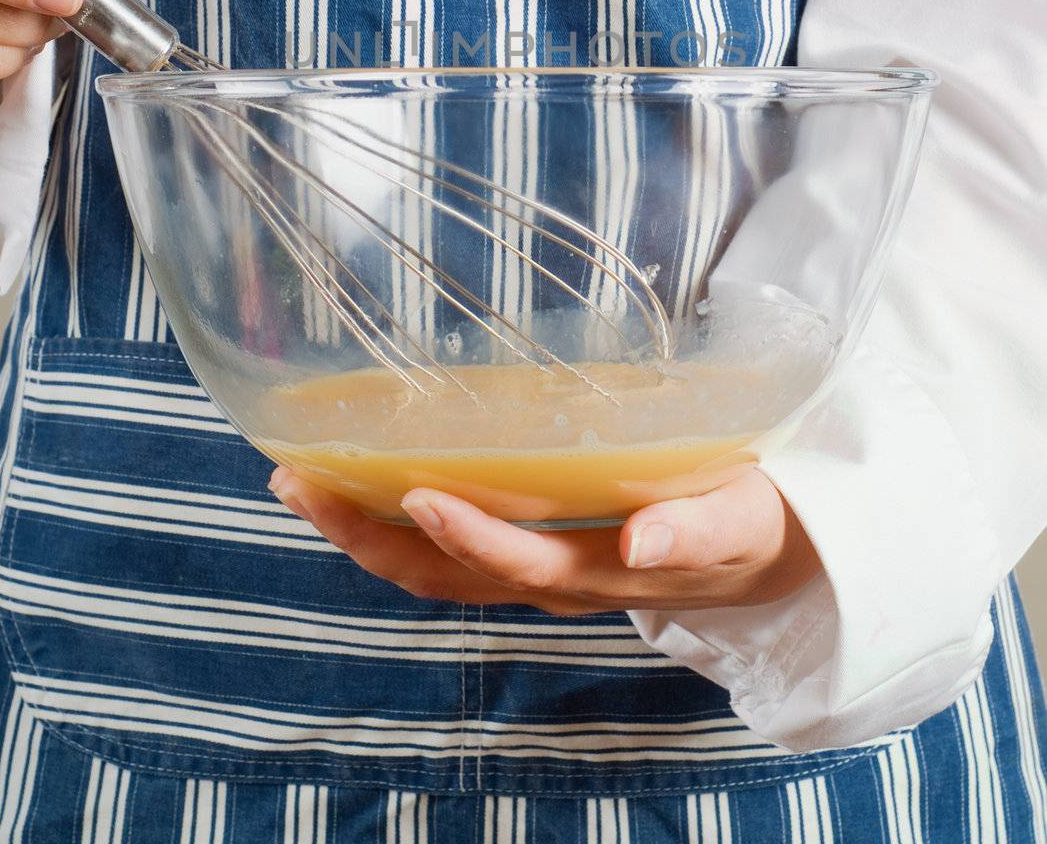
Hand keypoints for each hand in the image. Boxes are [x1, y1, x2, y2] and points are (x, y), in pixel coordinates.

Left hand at [268, 467, 821, 613]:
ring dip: (360, 531)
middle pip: (441, 576)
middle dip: (364, 535)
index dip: (468, 536)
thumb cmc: (750, 521)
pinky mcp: (527, 553)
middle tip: (298, 481)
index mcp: (601, 571)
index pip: (520, 562)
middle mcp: (552, 580)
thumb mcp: (741, 520)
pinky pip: (443, 554)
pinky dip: (388, 523)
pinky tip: (354, 484)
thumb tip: (640, 544)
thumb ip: (695, 528)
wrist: (762, 554)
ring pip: (430, 569)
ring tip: (298, 480)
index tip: (419, 492)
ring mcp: (532, 572)